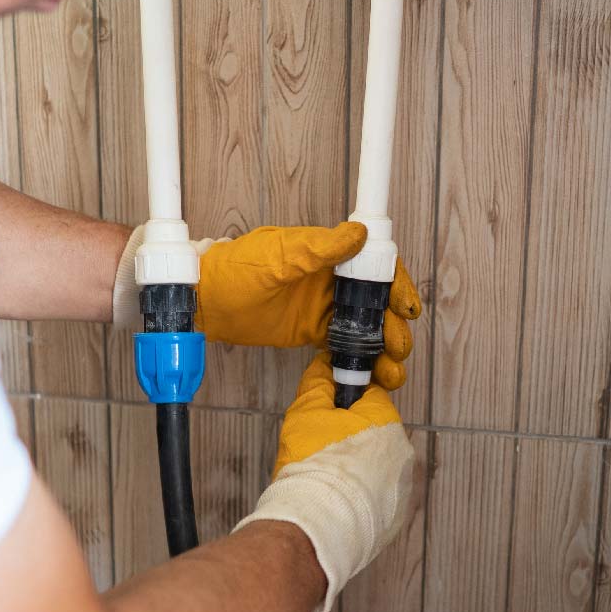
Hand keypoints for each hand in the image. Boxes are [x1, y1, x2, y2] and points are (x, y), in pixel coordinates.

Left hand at [196, 223, 421, 388]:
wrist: (205, 302)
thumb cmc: (235, 270)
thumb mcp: (278, 255)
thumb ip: (318, 248)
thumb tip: (359, 234)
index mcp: (328, 254)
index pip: (374, 265)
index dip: (396, 285)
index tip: (405, 306)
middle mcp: (332, 280)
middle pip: (377, 302)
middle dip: (393, 326)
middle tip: (398, 348)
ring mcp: (324, 308)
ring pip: (365, 328)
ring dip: (382, 349)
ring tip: (391, 373)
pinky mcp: (313, 332)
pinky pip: (345, 347)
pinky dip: (361, 361)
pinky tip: (373, 377)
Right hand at [232, 352, 414, 611]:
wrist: (317, 527)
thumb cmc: (312, 468)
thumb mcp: (305, 414)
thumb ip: (318, 384)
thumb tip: (325, 366)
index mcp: (387, 421)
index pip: (367, 399)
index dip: (341, 407)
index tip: (324, 420)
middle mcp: (404, 453)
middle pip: (373, 435)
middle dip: (349, 441)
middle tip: (320, 455)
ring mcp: (404, 489)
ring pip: (376, 469)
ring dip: (357, 472)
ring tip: (327, 484)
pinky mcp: (396, 519)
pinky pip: (377, 499)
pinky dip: (360, 500)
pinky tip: (337, 505)